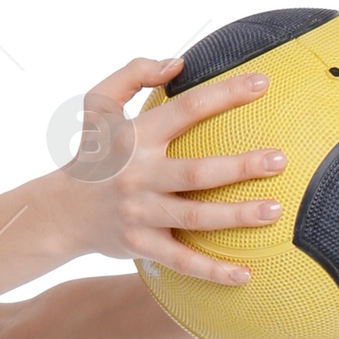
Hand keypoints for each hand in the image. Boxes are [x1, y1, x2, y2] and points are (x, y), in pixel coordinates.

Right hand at [63, 56, 286, 283]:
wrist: (59, 212)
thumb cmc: (91, 154)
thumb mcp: (97, 105)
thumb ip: (133, 73)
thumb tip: (179, 63)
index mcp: (137, 138)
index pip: (187, 110)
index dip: (226, 94)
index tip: (264, 83)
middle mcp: (140, 176)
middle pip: (198, 172)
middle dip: (241, 167)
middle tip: (279, 160)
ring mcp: (141, 215)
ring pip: (195, 219)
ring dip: (236, 216)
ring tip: (274, 210)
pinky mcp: (141, 247)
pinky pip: (182, 262)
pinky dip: (212, 272)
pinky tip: (245, 275)